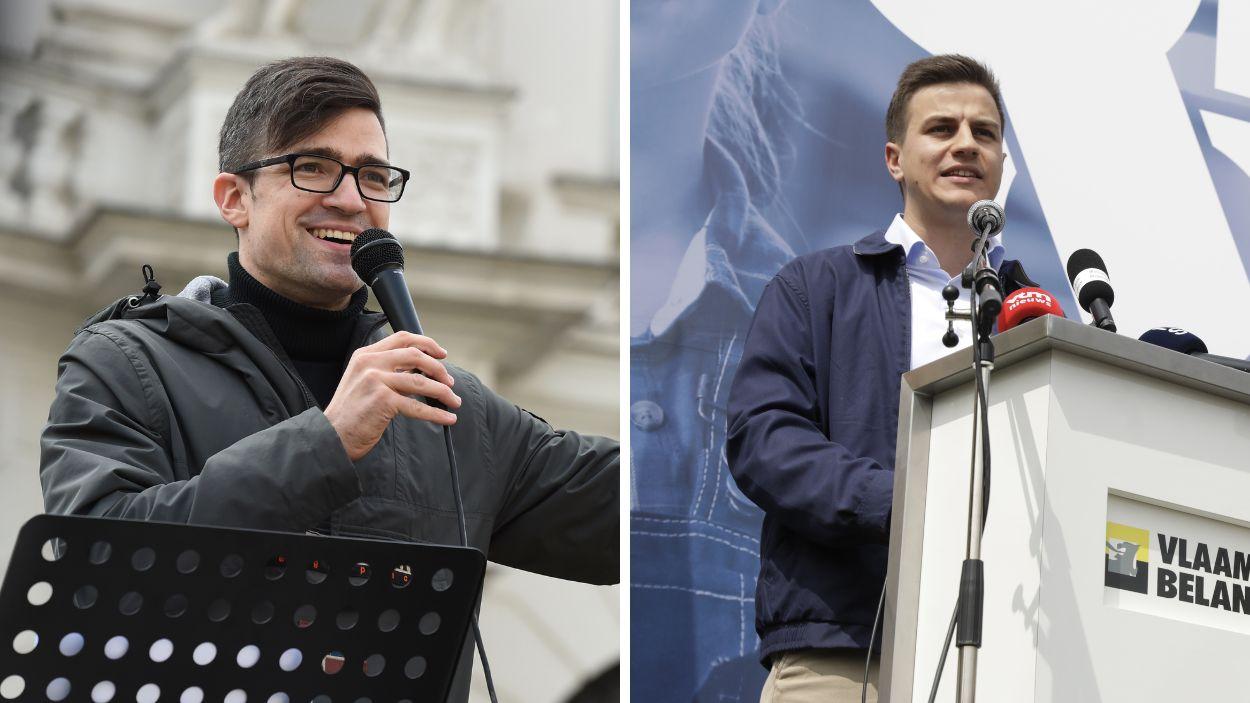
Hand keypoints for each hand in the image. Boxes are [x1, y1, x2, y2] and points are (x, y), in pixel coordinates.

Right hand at [324, 331, 460, 460]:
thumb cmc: (352, 413)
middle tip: (450, 382)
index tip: (442, 354)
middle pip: (416, 355)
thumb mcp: (365, 382)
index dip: (426, 343)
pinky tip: (448, 418)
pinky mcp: (383, 400)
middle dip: (439, 368)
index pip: (402, 338)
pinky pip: (418, 406)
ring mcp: (376, 380)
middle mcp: (370, 363)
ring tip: (454, 400)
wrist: (332, 437)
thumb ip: (388, 371)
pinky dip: (437, 413)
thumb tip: (423, 371)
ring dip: (443, 392)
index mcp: (365, 355)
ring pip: (421, 381)